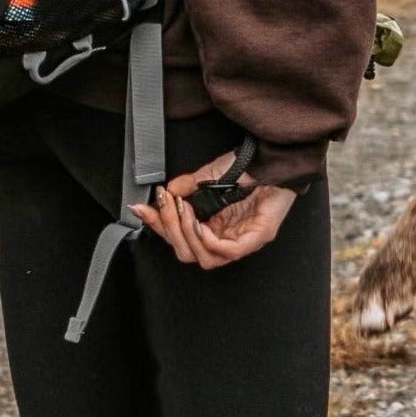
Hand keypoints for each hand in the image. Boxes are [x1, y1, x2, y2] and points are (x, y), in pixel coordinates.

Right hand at [132, 149, 297, 267]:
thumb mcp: (208, 176)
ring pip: (205, 258)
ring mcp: (243, 241)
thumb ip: (186, 187)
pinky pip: (226, 251)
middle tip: (164, 206)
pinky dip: (206, 240)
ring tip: (181, 211)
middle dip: (169, 231)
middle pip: (189, 254)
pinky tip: (197, 223)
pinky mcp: (257, 237)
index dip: (159, 227)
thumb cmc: (247, 168)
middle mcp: (227, 238)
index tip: (142, 209)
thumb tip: (165, 193)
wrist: (273, 158)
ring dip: (186, 235)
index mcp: (214, 227)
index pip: (180, 239)